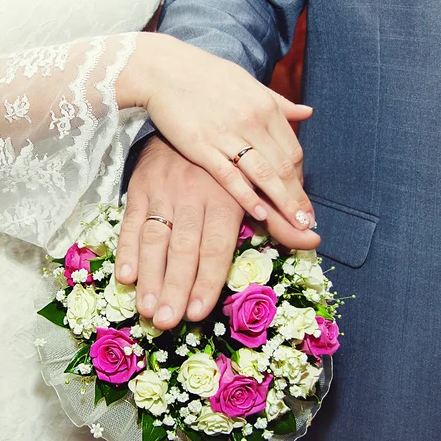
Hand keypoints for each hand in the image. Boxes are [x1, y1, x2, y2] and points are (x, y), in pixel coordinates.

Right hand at [115, 137, 319, 329]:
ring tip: (146, 308)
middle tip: (165, 322)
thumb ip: (280, 219)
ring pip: (155, 238)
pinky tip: (126, 276)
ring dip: (149, 274)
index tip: (197, 313)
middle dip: (174, 287)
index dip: (206, 281)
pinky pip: (131, 221)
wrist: (192, 118)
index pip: (215, 248)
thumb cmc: (228, 166)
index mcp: (226, 198)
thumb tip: (314, 239)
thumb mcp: (257, 187)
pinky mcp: (140, 187)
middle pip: (183, 248)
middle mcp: (194, 195)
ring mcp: (164, 191)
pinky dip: (126, 248)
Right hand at [116, 33, 315, 230]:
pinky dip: (247, 196)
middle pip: (284, 166)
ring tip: (296, 223)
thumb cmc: (206, 75)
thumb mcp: (248, 83)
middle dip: (298, 196)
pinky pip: (230, 176)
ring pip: (264, 174)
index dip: (299, 178)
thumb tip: (307, 112)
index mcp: (265, 106)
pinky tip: (260, 212)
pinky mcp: (201, 148)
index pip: (293, 149)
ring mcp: (226, 136)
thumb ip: (278, 101)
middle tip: (308, 220)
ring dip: (283, 201)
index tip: (299, 196)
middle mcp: (251, 121)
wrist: (165, 70)